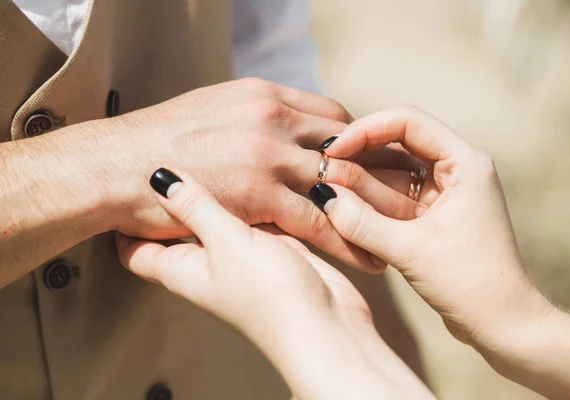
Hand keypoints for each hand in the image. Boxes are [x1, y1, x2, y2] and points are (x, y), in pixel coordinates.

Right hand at [99, 78, 418, 271]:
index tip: (368, 161)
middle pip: (348, 143)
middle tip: (403, 191)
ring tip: (399, 228)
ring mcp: (268, 156)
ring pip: (341, 181)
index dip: (356, 140)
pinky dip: (348, 239)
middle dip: (378, 169)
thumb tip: (280, 128)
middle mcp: (272, 119)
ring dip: (373, 207)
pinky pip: (318, 220)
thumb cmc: (158, 141)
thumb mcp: (213, 108)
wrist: (117, 165)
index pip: (332, 115)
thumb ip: (254, 117)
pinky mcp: (258, 195)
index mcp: (263, 95)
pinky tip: (368, 254)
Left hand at [116, 168, 369, 339]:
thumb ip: (194, 207)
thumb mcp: (225, 243)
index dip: (122, 221)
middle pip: (175, 227)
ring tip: (209, 156)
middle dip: (171, 196)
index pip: (135, 247)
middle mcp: (206, 260)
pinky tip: (256, 173)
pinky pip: (254, 217)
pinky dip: (252, 198)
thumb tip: (159, 179)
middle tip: (166, 158)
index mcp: (180, 267)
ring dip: (216, 192)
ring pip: (217, 217)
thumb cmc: (270, 298)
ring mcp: (239, 254)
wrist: (325, 325)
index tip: (118, 187)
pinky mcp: (272, 247)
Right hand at [310, 106, 553, 348]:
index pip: (408, 122)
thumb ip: (363, 223)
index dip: (366, 129)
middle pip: (397, 144)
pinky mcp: (432, 215)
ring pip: (392, 173)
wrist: (502, 324)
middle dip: (358, 156)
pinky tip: (341, 207)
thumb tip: (324, 197)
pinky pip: (394, 198)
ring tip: (324, 188)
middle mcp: (456, 170)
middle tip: (321, 169)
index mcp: (465, 163)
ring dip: (360, 181)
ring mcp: (444, 193)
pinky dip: (370, 203)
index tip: (334, 149)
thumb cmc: (470, 284)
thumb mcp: (410, 251)